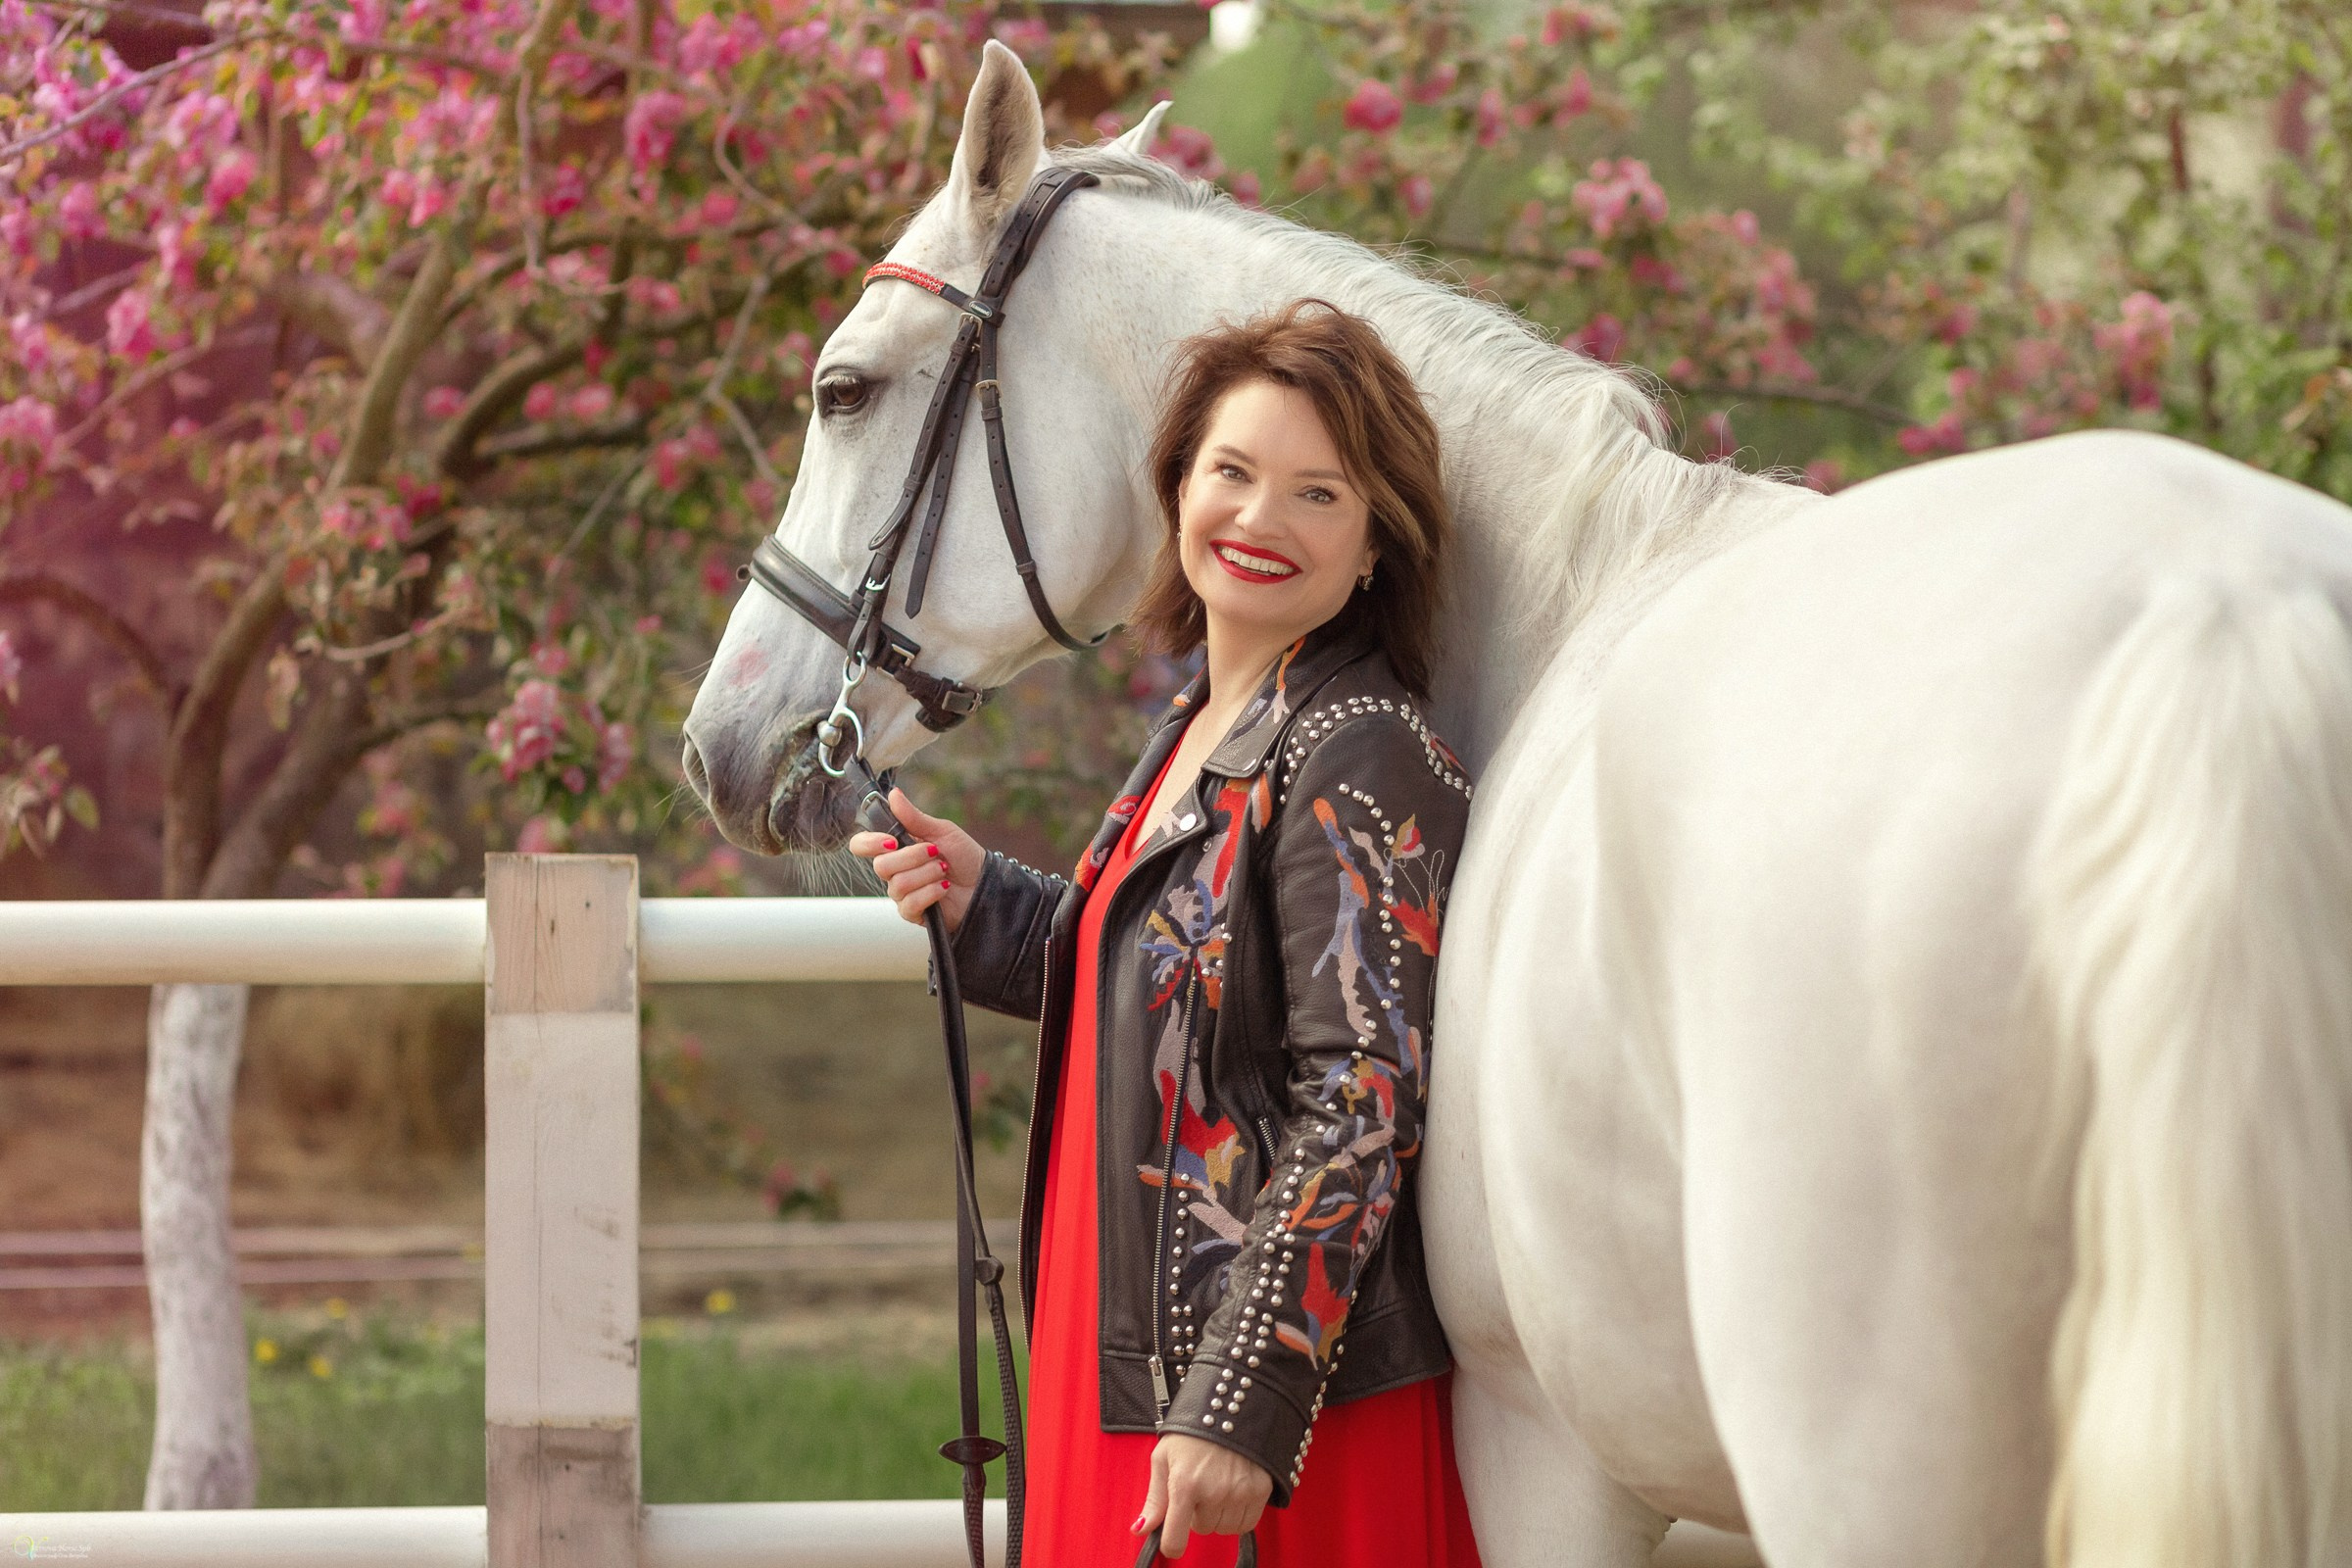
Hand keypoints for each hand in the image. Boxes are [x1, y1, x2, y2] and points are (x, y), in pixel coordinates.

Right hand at [846, 787, 984, 933]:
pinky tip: (944, 887)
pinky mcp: (912, 912)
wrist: (984, 883)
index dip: (869, 843)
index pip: (861, 845)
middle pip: (881, 866)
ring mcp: (901, 893)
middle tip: (935, 852)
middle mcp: (894, 870)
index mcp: (896, 848)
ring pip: (898, 884)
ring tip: (944, 870)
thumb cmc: (963, 856)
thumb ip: (914, 817)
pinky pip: (910, 903)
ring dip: (927, 874)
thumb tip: (893, 794)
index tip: (891, 841)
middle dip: (913, 857)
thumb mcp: (941, 831)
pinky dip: (932, 892)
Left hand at [1135, 1433, 1271, 1556]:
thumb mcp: (1164, 1458)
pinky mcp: (1260, 1489)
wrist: (1231, 1406)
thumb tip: (1140, 1530)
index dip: (1172, 1544)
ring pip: (1225, 1528)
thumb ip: (1155, 1499)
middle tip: (1199, 1486)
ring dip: (1219, 1514)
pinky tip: (1233, 1491)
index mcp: (1184, 1484)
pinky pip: (1247, 1523)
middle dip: (1197, 1514)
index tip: (1173, 1541)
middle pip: (1202, 1530)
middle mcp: (1213, 1491)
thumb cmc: (1193, 1431)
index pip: (1175, 1540)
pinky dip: (1238, 1514)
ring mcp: (1239, 1492)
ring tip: (1217, 1485)